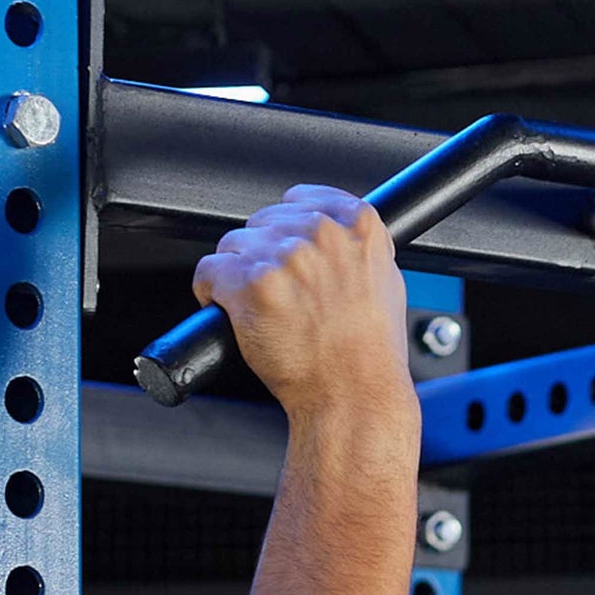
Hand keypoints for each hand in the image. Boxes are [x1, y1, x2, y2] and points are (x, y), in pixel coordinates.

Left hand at [192, 186, 414, 419]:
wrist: (354, 396)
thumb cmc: (370, 354)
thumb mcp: (385, 285)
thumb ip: (355, 248)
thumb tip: (330, 233)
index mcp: (358, 226)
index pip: (304, 198)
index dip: (291, 227)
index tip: (289, 246)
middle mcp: (320, 234)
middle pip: (265, 221)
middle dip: (266, 254)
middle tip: (282, 294)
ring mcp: (283, 256)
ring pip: (235, 245)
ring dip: (240, 274)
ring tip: (263, 309)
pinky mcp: (249, 283)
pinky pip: (209, 271)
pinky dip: (214, 292)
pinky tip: (236, 313)